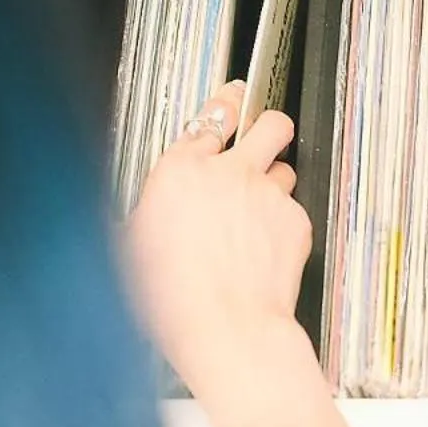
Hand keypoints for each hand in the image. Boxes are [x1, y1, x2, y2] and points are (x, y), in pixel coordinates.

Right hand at [127, 82, 313, 397]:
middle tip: (267, 132)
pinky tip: (268, 250)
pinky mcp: (296, 221)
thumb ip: (141, 218)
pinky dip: (286, 225)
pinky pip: (296, 210)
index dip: (226, 103)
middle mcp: (229, 172)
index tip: (232, 98)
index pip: (210, 115)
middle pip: (268, 122)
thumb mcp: (130, 250)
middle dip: (269, 124)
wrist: (226, 328)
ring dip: (277, 181)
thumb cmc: (174, 299)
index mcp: (181, 170)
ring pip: (286, 167)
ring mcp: (268, 194)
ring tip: (262, 210)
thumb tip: (131, 223)